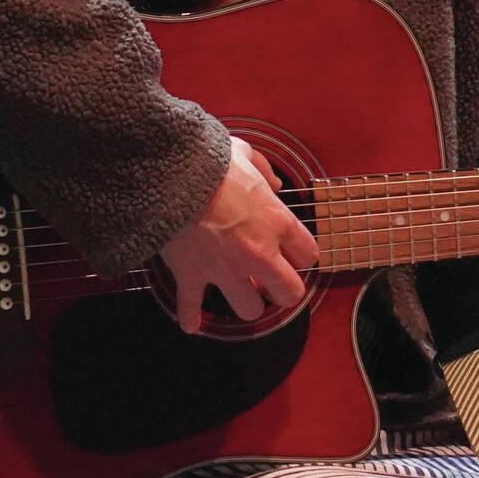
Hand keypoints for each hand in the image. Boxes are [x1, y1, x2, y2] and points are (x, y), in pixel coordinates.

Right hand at [157, 135, 318, 334]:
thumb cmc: (209, 162)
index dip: (301, 255)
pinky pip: (193, 307)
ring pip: (249, 310)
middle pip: (289, 293)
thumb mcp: (245, 153)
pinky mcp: (192, 275)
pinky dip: (191, 316)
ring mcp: (225, 268)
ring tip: (239, 292)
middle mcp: (258, 253)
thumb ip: (264, 170)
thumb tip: (274, 182)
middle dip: (283, 289)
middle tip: (273, 281)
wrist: (169, 173)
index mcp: (277, 221)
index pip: (309, 255)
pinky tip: (192, 323)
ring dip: (244, 302)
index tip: (292, 252)